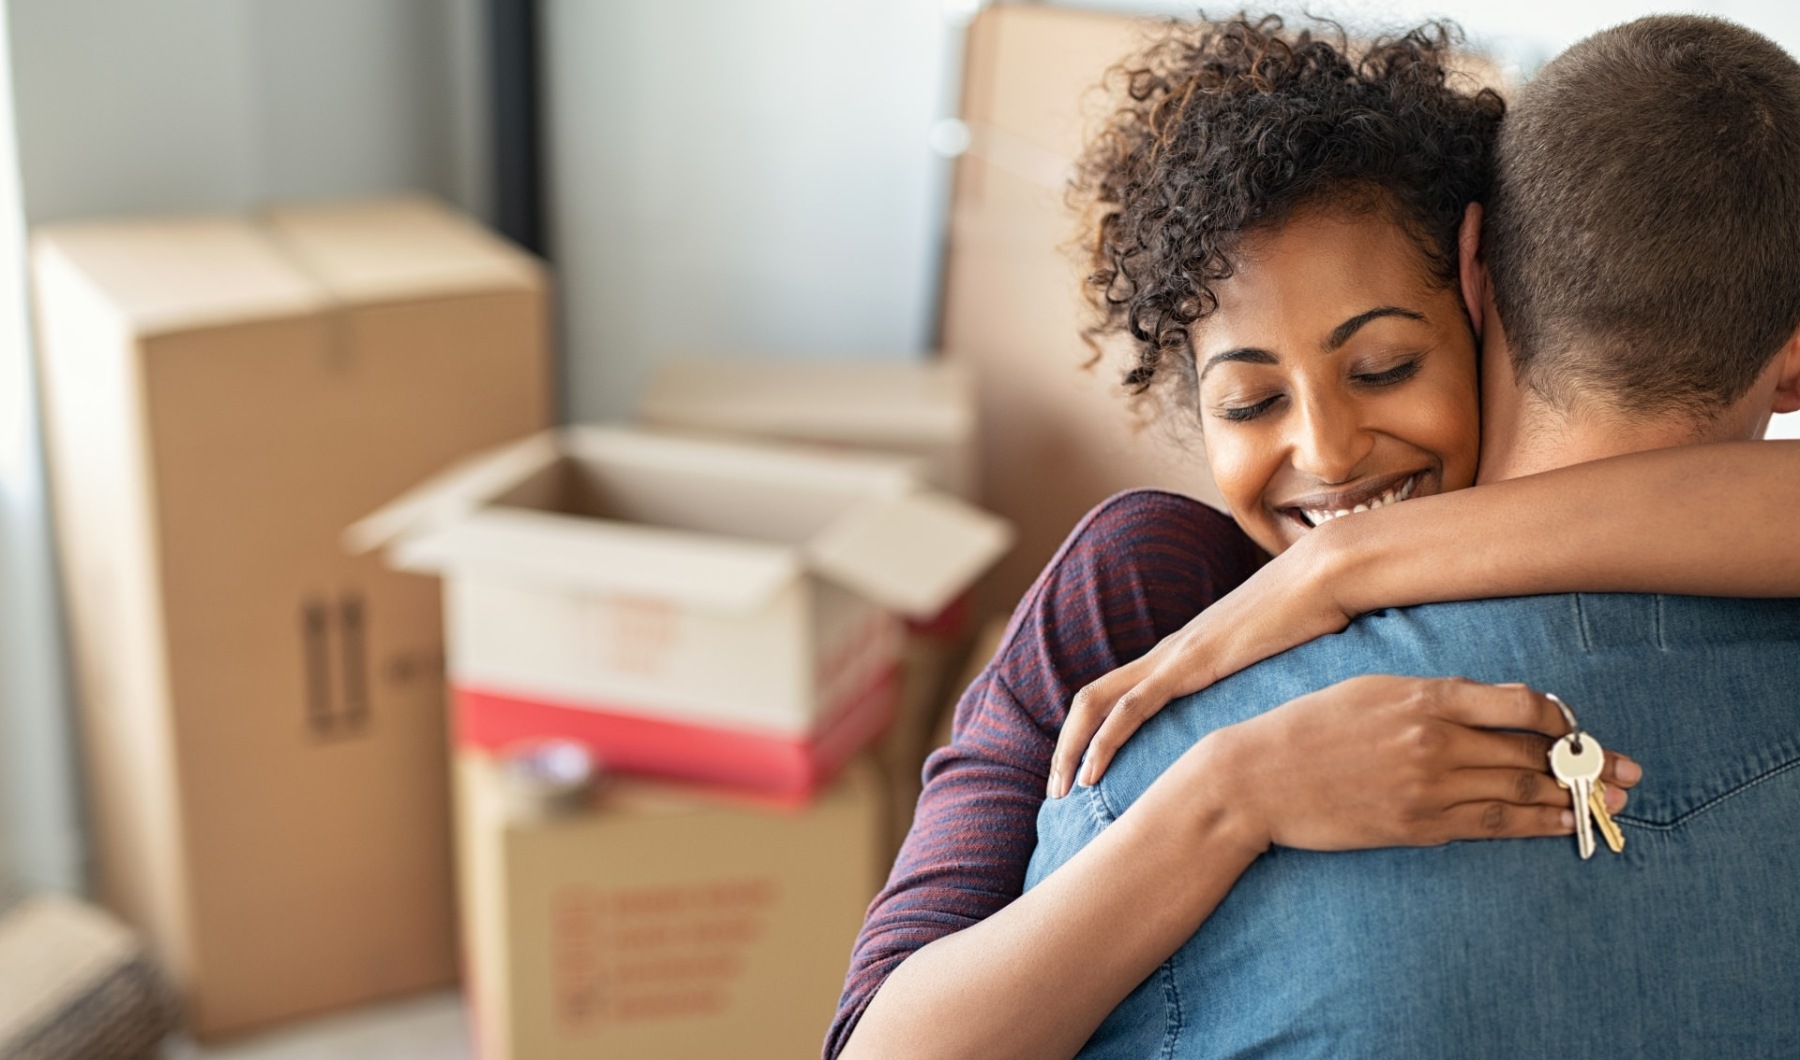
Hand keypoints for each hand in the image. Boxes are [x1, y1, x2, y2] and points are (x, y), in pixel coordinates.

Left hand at [1052, 530, 1354, 797]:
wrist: (1325, 575)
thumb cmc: (1314, 616)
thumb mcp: (1281, 663)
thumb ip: (1265, 686)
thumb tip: (1282, 721)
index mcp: (1183, 654)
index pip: (1118, 694)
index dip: (1092, 733)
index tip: (1085, 775)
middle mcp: (1167, 653)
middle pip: (1092, 698)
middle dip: (1065, 746)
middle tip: (1056, 791)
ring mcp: (1174, 656)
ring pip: (1097, 702)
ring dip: (1071, 748)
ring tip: (1061, 791)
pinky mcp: (1189, 663)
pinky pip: (1131, 706)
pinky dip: (1104, 740)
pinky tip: (1091, 773)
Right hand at [1200, 675, 1641, 852]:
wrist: (1258, 777)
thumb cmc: (1309, 726)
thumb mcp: (1371, 688)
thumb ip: (1431, 695)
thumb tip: (1488, 706)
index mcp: (1425, 697)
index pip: (1520, 704)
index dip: (1560, 717)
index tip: (1576, 726)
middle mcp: (1436, 741)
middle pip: (1533, 753)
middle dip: (1587, 763)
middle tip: (1629, 771)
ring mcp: (1429, 788)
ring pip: (1521, 792)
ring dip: (1573, 798)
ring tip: (1610, 801)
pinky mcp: (1418, 826)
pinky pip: (1491, 826)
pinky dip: (1534, 825)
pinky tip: (1562, 825)